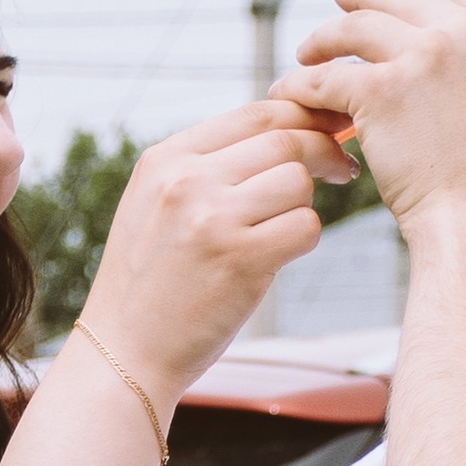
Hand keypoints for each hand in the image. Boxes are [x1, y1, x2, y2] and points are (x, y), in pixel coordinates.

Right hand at [79, 103, 353, 405]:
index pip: (255, 113)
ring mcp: (214, 219)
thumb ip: (204, 167)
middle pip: (285, 139)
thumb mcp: (154, 204)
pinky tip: (281, 255)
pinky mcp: (242, 260)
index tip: (325, 129)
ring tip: (285, 225)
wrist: (124, 352)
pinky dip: (304, 239)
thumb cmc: (149, 283)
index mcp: (166, 159)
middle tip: (341, 168)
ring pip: (299, 181)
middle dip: (324, 149)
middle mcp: (187, 180)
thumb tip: (281, 134)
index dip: (303, 116)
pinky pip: (306, 227)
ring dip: (306, 202)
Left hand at [280, 0, 465, 232]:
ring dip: (323, 38)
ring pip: (353, 27)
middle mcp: (465, 30)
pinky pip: (326, 76)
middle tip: (337, 0)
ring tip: (307, 53)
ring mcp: (424, 55)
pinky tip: (289, 90)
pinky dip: (301, 83)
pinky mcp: (381, 90)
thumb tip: (440, 31)